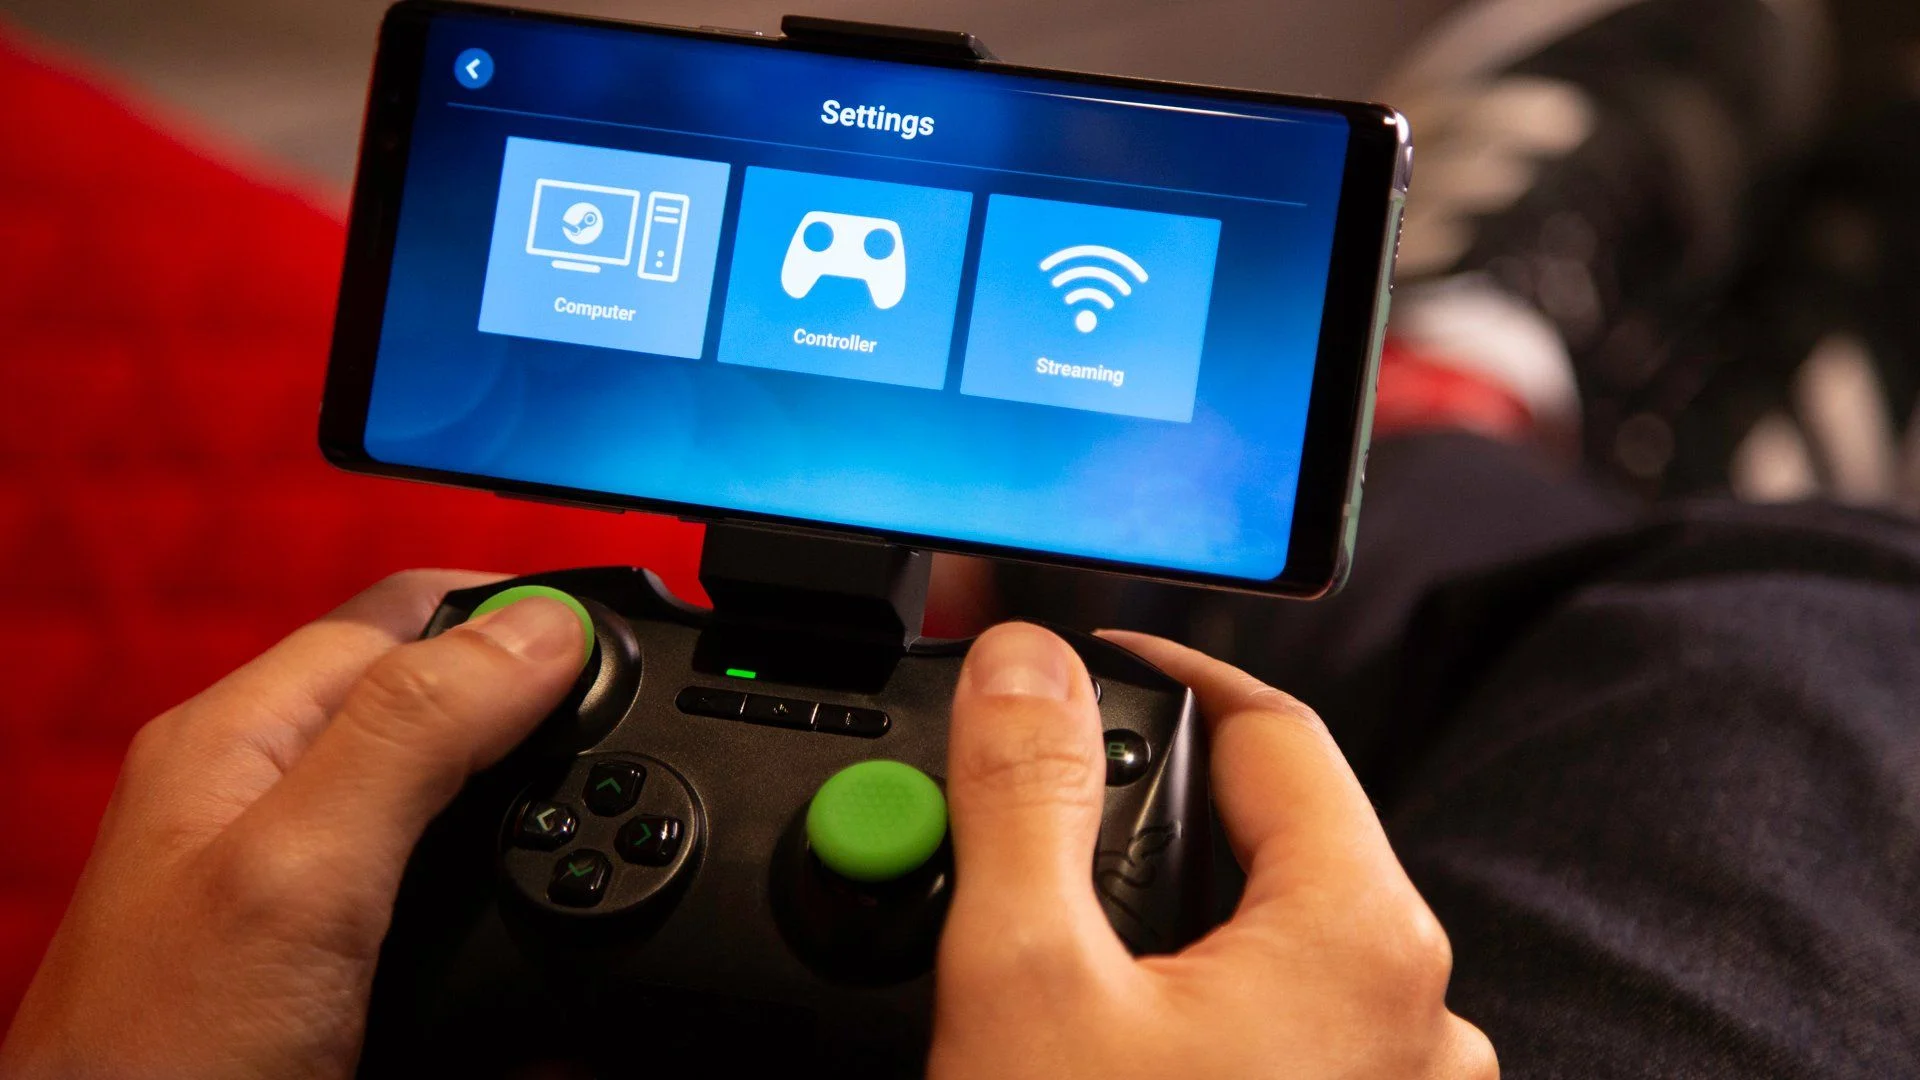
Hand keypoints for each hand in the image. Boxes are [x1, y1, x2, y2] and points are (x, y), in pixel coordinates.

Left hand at [0, 572, 585, 1079]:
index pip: (404, 615)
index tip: (621, 651)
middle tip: (629, 736)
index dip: (516, 615)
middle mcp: (265, 795)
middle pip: (431, 697)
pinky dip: (509, 892)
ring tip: (603, 814)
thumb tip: (545, 627)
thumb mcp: (306, 868)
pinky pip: (441, 893)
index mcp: (240, 735)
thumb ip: (417, 731)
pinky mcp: (325, 966)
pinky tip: (547, 914)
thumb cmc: (163, 1062)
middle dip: (534, 703)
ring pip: (445, 795)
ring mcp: (293, 885)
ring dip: (531, 800)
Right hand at [932, 623, 1495, 1078]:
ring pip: (1279, 934)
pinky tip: (1119, 1025)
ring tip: (1060, 924)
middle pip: (1277, 832)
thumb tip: (1024, 665)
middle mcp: (1418, 1016)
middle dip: (1152, 803)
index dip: (1161, 672)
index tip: (1075, 665)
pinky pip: (1288, 1018)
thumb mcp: (1026, 978)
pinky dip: (1203, 993)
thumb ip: (1023, 796)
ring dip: (1173, 907)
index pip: (1270, 724)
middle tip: (1034, 805)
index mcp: (1365, 942)